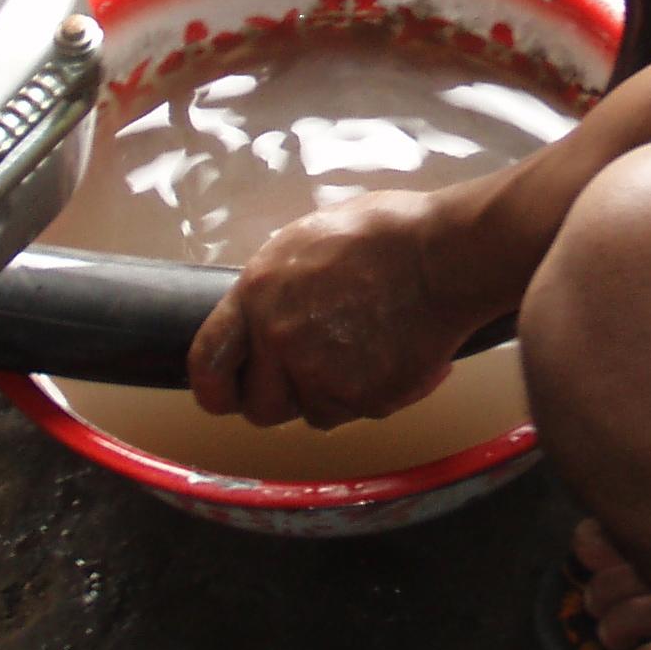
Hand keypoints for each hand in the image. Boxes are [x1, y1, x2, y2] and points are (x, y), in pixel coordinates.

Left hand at [187, 189, 492, 428]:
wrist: (443, 255)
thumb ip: (273, 290)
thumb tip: (264, 316)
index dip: (213, 387)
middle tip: (311, 374)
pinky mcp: (363, 397)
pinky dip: (373, 393)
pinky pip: (357, 413)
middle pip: (259, 406)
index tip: (222, 393)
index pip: (207, 362)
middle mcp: (280, 341)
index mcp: (257, 295)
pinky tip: (392, 355)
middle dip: (282, 398)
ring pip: (312, 414)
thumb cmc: (385, 235)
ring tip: (362, 353)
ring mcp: (321, 373)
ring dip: (331, 395)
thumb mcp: (303, 243)